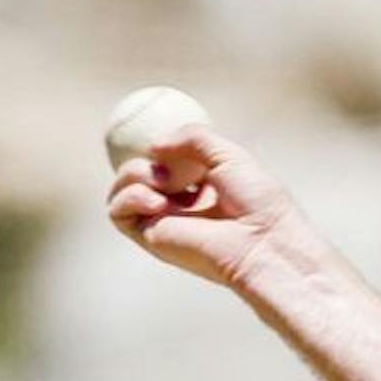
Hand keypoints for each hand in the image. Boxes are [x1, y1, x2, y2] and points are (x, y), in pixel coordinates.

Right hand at [105, 124, 314, 291]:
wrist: (263, 243)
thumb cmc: (257, 202)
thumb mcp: (228, 153)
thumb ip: (191, 137)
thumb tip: (153, 149)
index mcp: (204, 185)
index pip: (167, 158)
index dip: (162, 143)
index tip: (171, 140)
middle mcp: (182, 204)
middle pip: (139, 168)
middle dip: (147, 157)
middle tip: (176, 167)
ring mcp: (164, 222)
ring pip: (122, 186)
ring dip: (133, 173)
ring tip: (167, 181)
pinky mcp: (151, 239)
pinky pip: (116, 211)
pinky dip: (128, 196)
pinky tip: (158, 202)